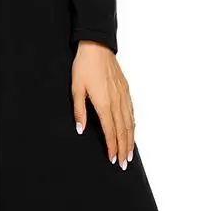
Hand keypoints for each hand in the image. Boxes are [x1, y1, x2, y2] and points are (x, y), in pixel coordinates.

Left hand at [71, 41, 134, 168]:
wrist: (97, 47)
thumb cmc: (84, 66)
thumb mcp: (76, 88)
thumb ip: (79, 110)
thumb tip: (80, 129)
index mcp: (104, 103)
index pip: (110, 130)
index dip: (112, 146)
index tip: (112, 159)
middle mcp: (116, 101)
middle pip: (123, 130)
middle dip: (124, 149)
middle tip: (123, 164)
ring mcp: (123, 95)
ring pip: (130, 122)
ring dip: (130, 140)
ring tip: (130, 154)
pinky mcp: (126, 89)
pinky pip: (131, 111)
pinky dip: (133, 124)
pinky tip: (133, 130)